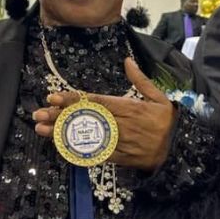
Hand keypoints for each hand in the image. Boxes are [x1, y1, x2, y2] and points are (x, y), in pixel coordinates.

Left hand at [32, 58, 176, 170]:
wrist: (181, 149)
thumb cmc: (167, 120)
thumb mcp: (159, 97)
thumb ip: (141, 80)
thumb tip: (127, 61)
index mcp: (129, 107)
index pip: (95, 102)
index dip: (73, 99)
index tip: (53, 96)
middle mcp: (121, 125)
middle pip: (85, 119)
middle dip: (59, 116)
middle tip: (38, 114)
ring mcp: (120, 142)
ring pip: (86, 137)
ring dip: (62, 134)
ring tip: (42, 130)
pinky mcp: (120, 158)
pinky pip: (96, 154)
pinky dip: (78, 151)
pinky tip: (61, 148)